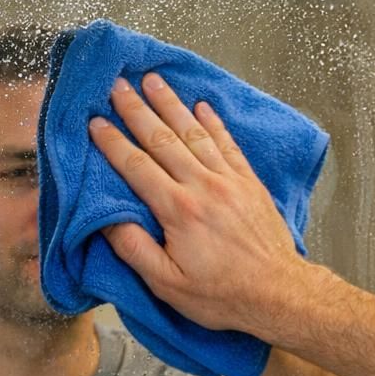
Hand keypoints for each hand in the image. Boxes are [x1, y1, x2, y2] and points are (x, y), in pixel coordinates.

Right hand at [88, 73, 318, 338]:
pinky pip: (228, 144)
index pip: (137, 166)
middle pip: (163, 139)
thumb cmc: (223, 295)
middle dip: (137, 110)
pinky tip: (202, 106)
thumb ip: (134, 249)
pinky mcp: (250, 184)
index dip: (113, 142)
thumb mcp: (167, 284)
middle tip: (118, 85)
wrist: (279, 294)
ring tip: (153, 80)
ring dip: (172, 104)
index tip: (95, 122)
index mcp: (178, 210)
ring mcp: (230, 181)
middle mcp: (203, 186)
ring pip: (194, 133)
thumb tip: (107, 220)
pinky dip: (214, 123)